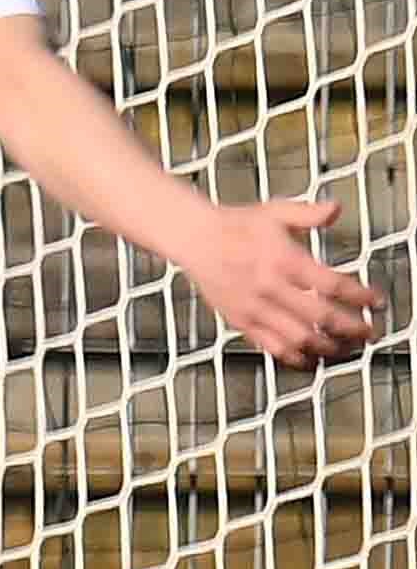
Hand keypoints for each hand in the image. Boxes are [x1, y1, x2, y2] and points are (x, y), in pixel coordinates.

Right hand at [182, 197, 384, 367]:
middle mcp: (270, 287)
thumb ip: (308, 214)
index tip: (376, 302)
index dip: (360, 297)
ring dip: (328, 347)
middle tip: (369, 332)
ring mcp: (255, 307)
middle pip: (321, 316)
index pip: (333, 285)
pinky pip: (271, 346)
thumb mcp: (275, 212)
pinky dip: (294, 357)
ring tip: (346, 348)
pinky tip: (309, 359)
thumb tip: (336, 209)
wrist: (193, 238)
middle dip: (352, 328)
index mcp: (283, 260)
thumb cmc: (233, 226)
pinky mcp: (241, 320)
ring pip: (299, 337)